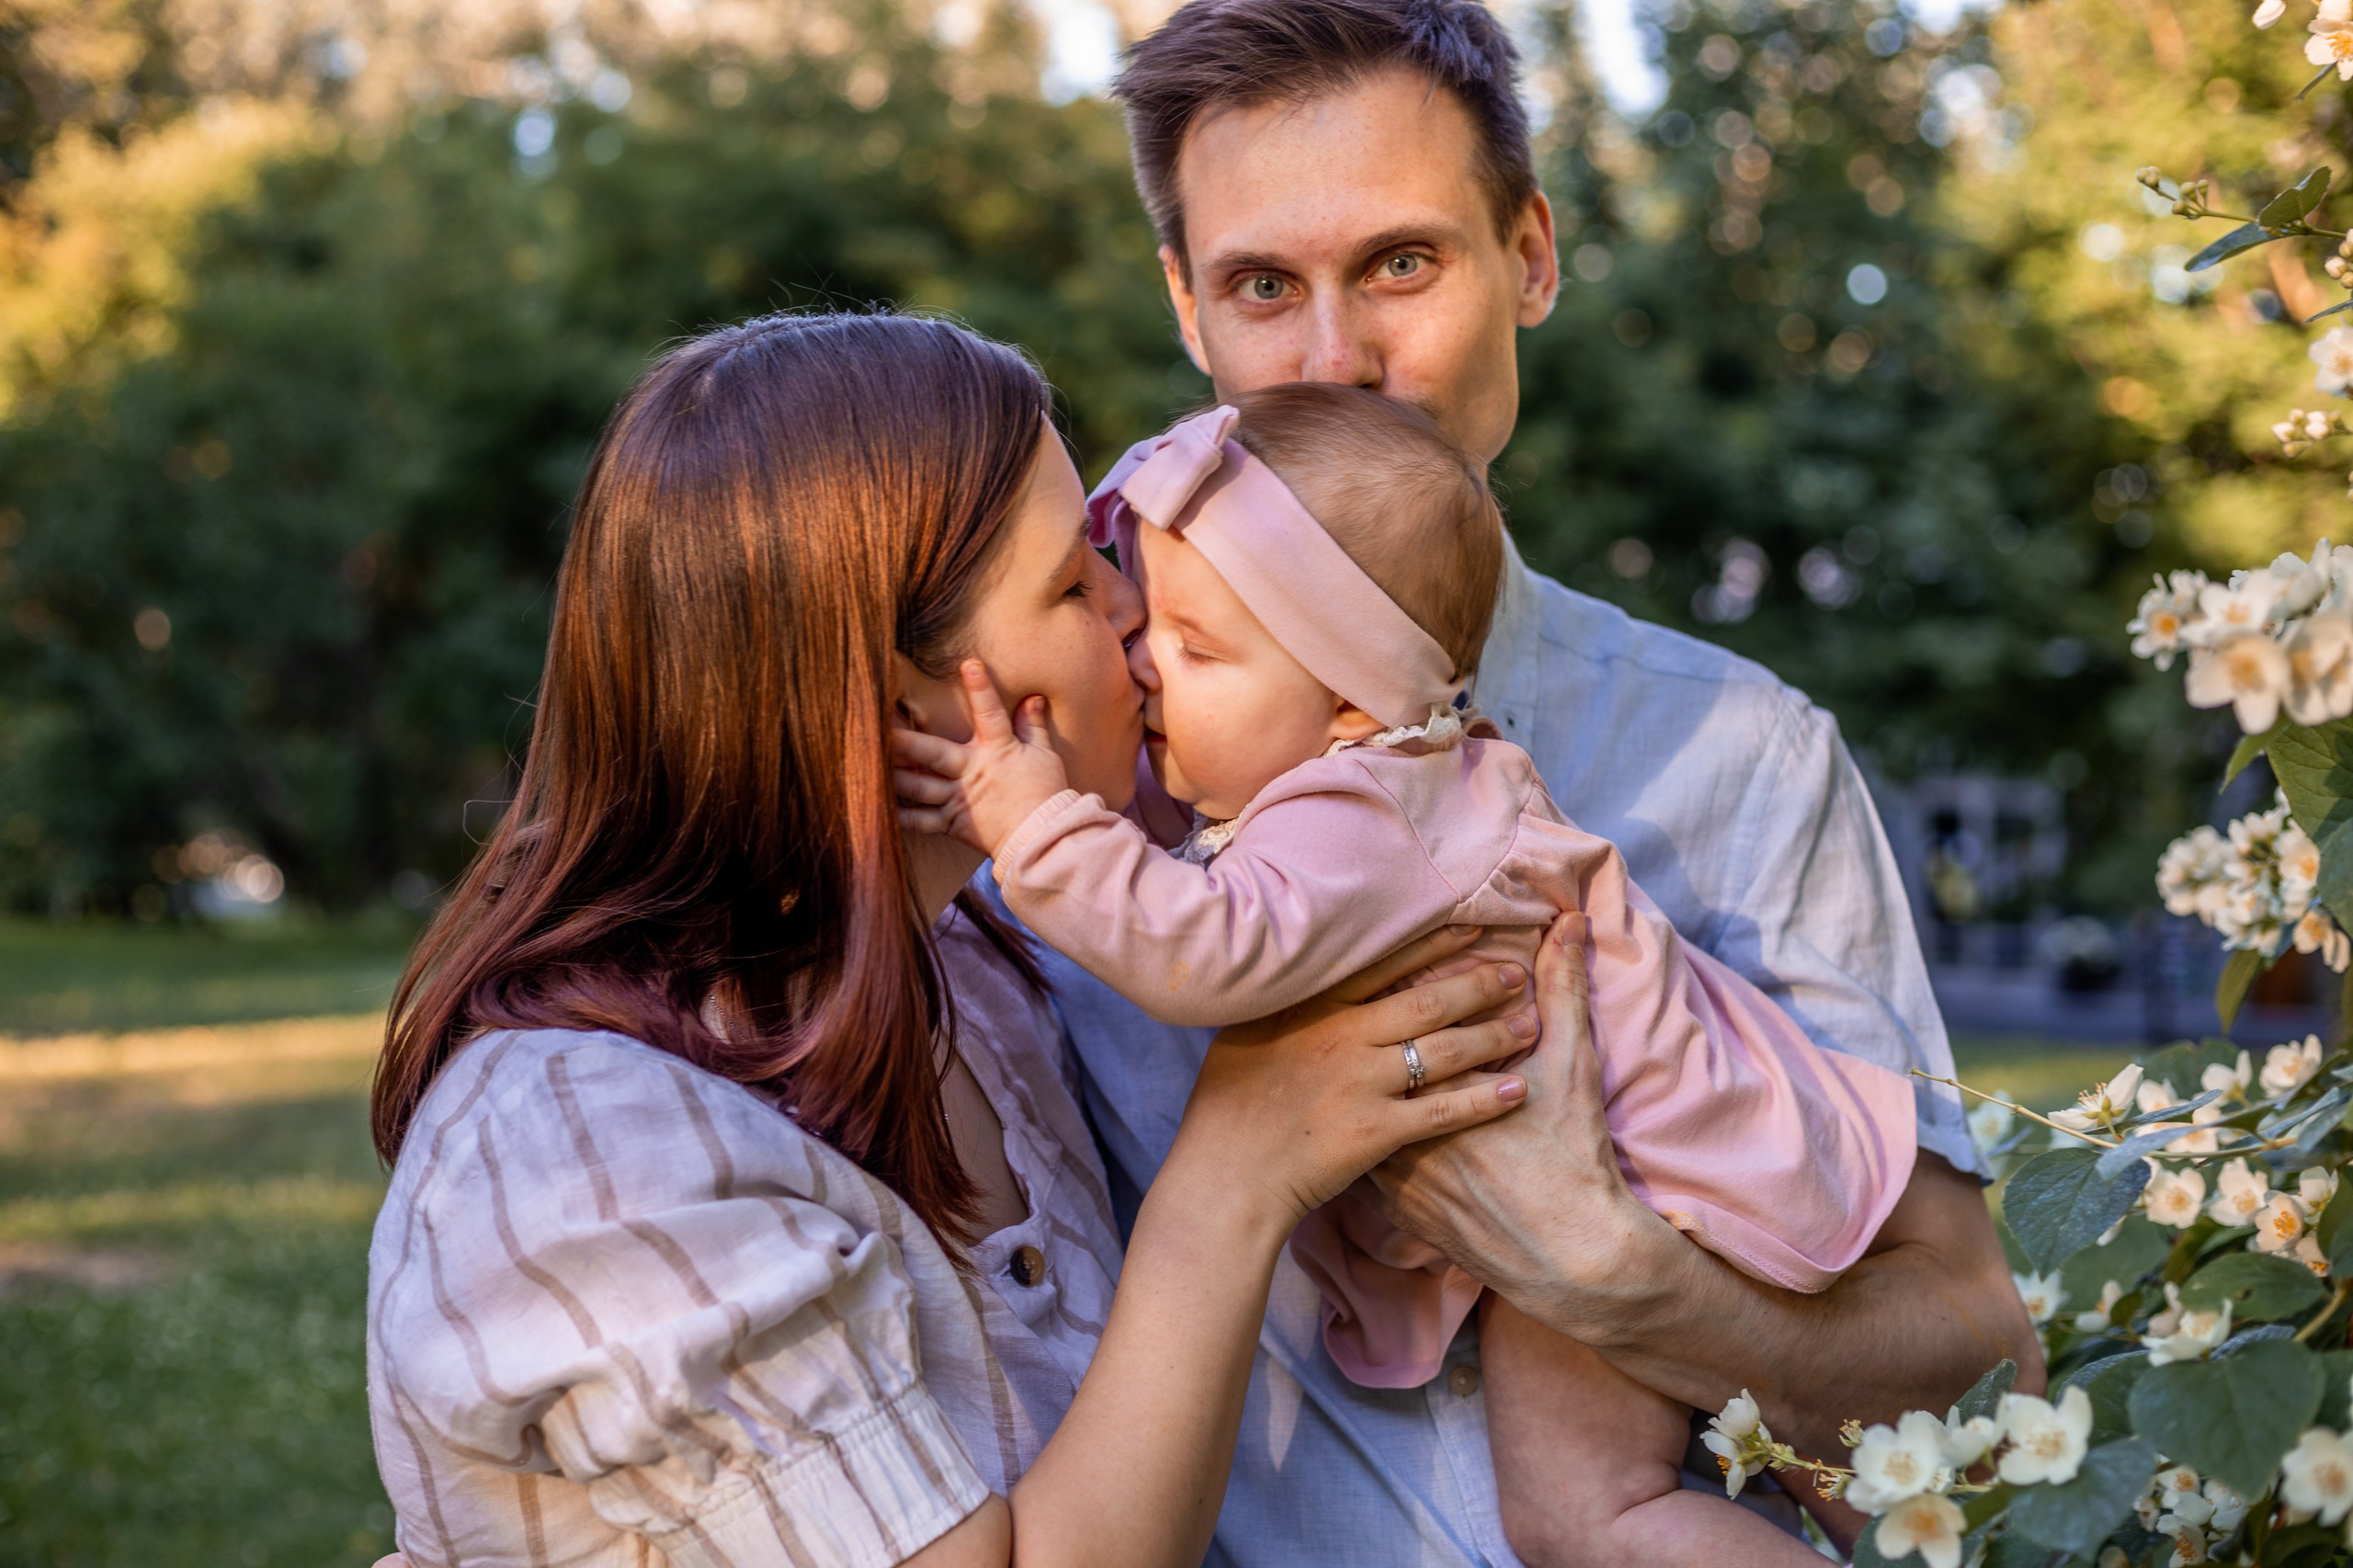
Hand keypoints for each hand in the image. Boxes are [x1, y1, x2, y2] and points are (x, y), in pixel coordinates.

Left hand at [892, 659, 1070, 854]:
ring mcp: (959, 798)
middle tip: (878, 728)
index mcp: (998, 750)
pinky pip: (922, 820)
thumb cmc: (1046, 793)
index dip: (981, 688)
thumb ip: (1032, 726)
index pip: (991, 713)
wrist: (1044, 837)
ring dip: (893, 775)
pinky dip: (901, 816)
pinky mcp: (953, 822)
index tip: (969, 663)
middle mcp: (972, 772)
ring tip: (866, 764)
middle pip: (933, 753)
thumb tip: (1033, 697)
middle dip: (905, 742)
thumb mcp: (1044, 755)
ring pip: (919, 786)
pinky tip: (880, 806)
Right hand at [1166, 925, 1536, 1244]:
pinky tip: (1517, 1091)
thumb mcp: (1247, 1035)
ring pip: (1443, 1050)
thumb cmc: (1228, 1106)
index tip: (1474, 927)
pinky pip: (1443, 1110)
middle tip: (1516, 975)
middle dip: (1478, 985)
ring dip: (1493, 1035)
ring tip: (1530, 1025)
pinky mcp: (1376, 1131)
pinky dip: (1484, 1099)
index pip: (1383, 965)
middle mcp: (1341, 1037)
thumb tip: (1313, 976)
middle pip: (1426, 1001)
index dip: (1434, 944)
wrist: (1225, 1174)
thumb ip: (1290, 1006)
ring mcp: (1360, 1083)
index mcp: (1311, 1009)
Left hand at [1363, 912, 1685, 1340]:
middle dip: (1367, 1042)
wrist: (1572, 1256)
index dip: (1398, 996)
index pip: (1400, 1023)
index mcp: (1441, 1083)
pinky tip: (1364, 1124)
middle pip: (1370, 1069)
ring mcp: (1396, 1174)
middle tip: (1369, 1019)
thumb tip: (1570, 924)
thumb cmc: (1574, 1155)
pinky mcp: (1398, 1212)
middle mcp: (1407, 1126)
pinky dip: (1366, 1144)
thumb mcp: (1571, 1066)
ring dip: (1360, 1095)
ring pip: (1359, 1119)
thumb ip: (1563, 989)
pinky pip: (1364, 1168)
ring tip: (1358, 1070)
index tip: (1394, 978)